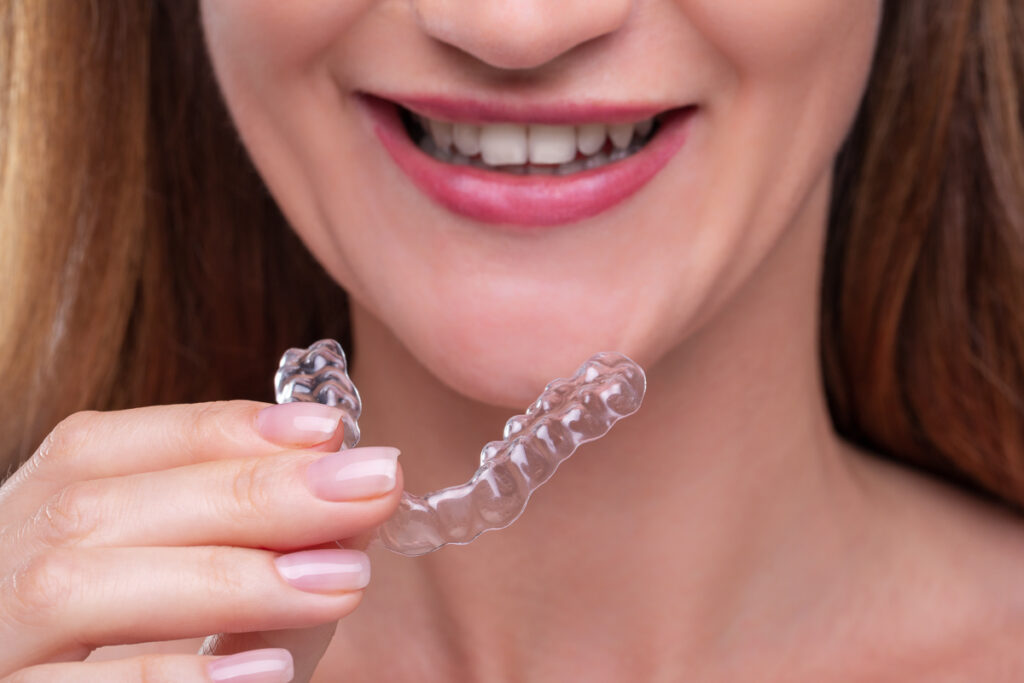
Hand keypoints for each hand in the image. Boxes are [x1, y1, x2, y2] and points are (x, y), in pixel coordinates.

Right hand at [0, 401, 401, 681]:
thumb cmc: (136, 662)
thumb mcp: (197, 595)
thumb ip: (260, 548)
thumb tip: (358, 492)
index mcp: (29, 521)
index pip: (106, 445)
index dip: (217, 430)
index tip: (328, 428)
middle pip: (99, 506)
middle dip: (249, 493)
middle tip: (371, 488)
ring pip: (73, 586)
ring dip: (224, 576)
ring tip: (343, 580)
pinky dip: (168, 677)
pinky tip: (266, 673)